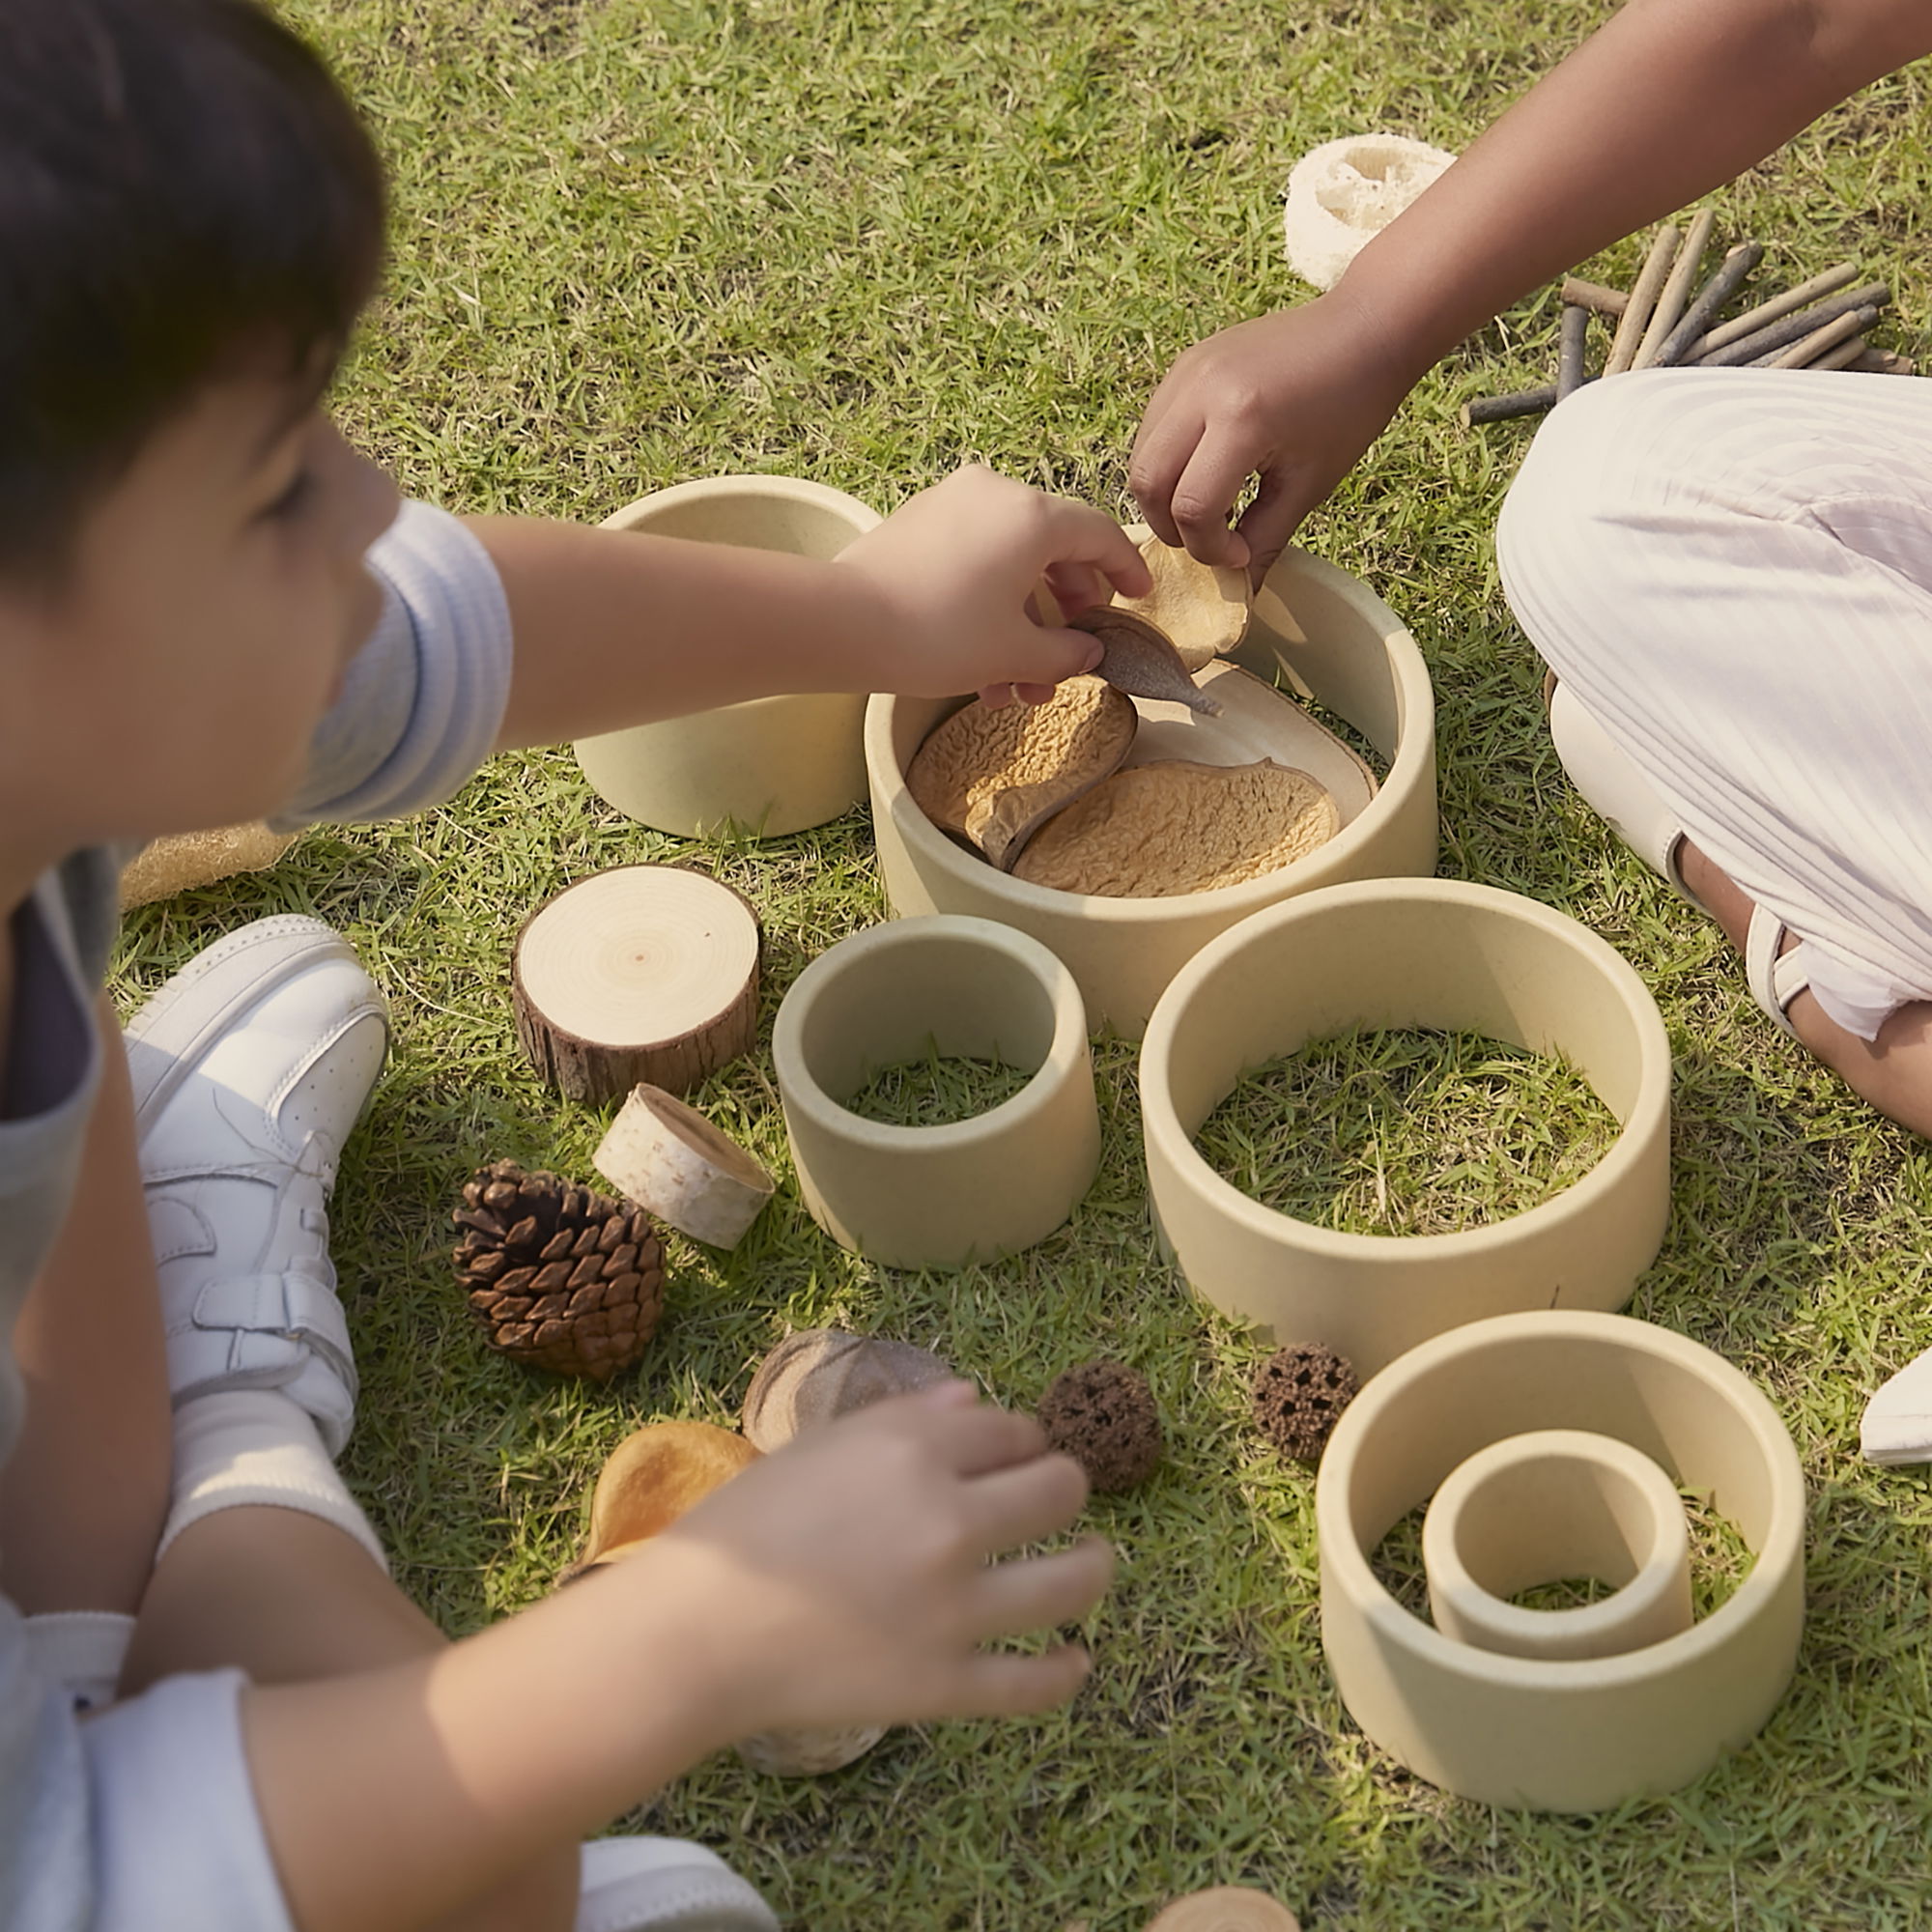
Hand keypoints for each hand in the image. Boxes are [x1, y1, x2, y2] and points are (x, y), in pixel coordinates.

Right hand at [635, 1382, 1111, 1739]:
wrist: (695, 1633)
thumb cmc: (745, 1529)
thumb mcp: (819, 1448)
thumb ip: (905, 1418)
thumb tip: (977, 1399)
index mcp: (914, 1450)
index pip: (1013, 1429)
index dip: (1021, 1440)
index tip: (1015, 1456)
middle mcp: (949, 1518)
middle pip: (1060, 1490)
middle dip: (1064, 1488)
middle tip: (1053, 1502)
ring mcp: (955, 1607)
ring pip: (1073, 1580)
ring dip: (1095, 1567)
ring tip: (1094, 1566)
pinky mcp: (947, 1684)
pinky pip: (1036, 1682)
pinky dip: (1068, 1670)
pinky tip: (1077, 1660)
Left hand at [836, 464, 1149, 706]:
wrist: (841, 626)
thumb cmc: (937, 635)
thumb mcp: (1015, 654)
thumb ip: (1065, 653)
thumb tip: (1087, 653)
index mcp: (1033, 516)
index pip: (1100, 536)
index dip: (1125, 571)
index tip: (1136, 598)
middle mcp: (995, 494)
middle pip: (1053, 549)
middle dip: (1064, 613)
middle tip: (1070, 654)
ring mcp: (951, 503)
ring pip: (1009, 562)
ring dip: (1021, 624)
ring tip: (1016, 686)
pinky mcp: (916, 523)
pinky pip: (972, 558)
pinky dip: (986, 604)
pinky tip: (980, 664)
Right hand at [1129, 291, 1415, 584]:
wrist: (1362, 330)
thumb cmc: (1349, 408)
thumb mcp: (1310, 485)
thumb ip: (1266, 539)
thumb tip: (1239, 591)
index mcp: (1242, 419)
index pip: (1193, 507)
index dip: (1210, 548)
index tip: (1240, 555)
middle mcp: (1201, 390)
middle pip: (1148, 483)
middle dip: (1171, 528)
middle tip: (1211, 540)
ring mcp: (1187, 372)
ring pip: (1141, 456)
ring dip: (1164, 496)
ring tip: (1210, 507)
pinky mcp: (1184, 365)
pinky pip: (1153, 428)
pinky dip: (1167, 463)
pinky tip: (1206, 471)